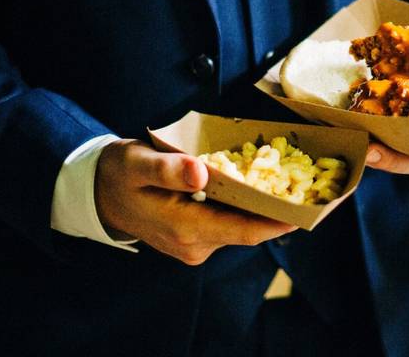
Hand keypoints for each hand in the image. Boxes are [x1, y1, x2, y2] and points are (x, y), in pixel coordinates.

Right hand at [95, 139, 296, 264]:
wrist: (98, 194)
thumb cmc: (119, 174)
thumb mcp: (137, 163)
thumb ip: (167, 169)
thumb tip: (199, 173)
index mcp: (184, 228)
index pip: (245, 230)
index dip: (279, 222)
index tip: (308, 210)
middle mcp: (194, 244)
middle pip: (248, 229)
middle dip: (278, 209)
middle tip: (310, 186)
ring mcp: (195, 245)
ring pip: (240, 226)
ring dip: (262, 207)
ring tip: (292, 181)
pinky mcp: (196, 239)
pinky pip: (229, 223)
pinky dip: (244, 207)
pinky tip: (259, 186)